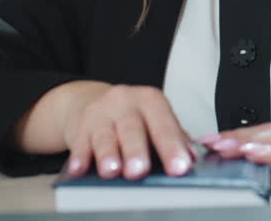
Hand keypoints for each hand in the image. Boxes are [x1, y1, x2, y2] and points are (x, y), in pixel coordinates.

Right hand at [14, 81, 193, 179]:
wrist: (94, 102)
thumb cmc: (133, 116)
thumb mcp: (155, 119)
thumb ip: (175, 137)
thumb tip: (192, 157)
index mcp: (150, 100)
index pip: (164, 124)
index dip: (172, 146)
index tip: (180, 166)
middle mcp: (125, 102)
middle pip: (132, 128)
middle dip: (136, 150)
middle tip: (140, 170)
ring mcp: (101, 113)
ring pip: (104, 136)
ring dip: (108, 155)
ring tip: (112, 171)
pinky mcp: (80, 127)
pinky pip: (79, 144)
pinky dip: (79, 158)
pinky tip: (79, 170)